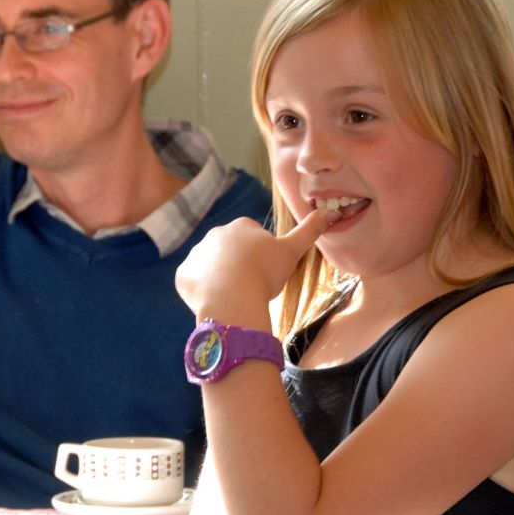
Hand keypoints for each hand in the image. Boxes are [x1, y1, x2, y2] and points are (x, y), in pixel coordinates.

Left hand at [175, 210, 334, 321]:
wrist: (232, 299)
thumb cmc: (264, 273)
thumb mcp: (292, 251)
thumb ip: (309, 231)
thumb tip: (330, 211)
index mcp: (241, 226)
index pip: (252, 235)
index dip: (261, 255)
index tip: (266, 271)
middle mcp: (215, 235)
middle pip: (229, 250)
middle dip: (238, 265)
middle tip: (251, 286)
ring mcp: (196, 255)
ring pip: (210, 267)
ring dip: (220, 278)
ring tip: (235, 297)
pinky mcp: (183, 276)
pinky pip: (193, 283)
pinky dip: (202, 292)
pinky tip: (216, 303)